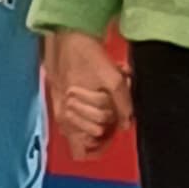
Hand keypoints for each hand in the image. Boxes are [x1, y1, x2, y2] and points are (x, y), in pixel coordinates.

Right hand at [44, 28, 130, 159]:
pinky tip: (100, 98)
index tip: (115, 136)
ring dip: (99, 121)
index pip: (83, 151)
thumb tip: (128, 124)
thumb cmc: (88, 55)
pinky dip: (91, 113)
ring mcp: (61, 110)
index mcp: (70, 115)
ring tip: (108, 103)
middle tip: (117, 113)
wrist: (69, 36)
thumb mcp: (113, 78)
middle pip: (87, 140)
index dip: (102, 147)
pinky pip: (76, 120)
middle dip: (105, 129)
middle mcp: (62, 117)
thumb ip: (123, 104)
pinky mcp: (61, 100)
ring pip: (82, 131)